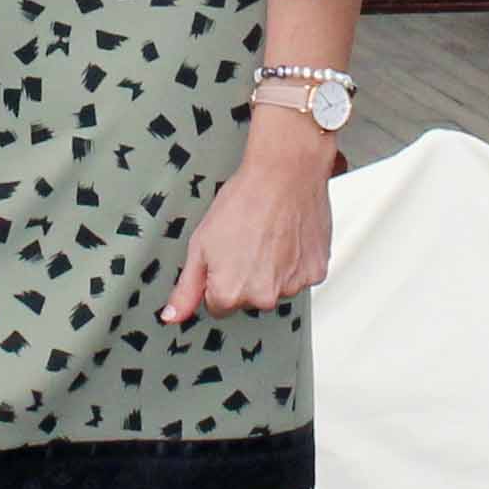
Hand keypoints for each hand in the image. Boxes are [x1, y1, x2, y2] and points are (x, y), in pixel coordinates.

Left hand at [167, 122, 332, 325]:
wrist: (286, 173)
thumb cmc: (245, 200)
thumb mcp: (201, 243)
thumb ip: (187, 287)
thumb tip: (171, 316)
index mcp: (231, 293)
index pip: (218, 306)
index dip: (218, 279)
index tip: (226, 255)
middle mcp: (263, 296)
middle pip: (249, 299)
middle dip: (246, 276)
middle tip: (247, 241)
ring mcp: (293, 286)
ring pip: (276, 287)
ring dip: (272, 269)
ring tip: (268, 235)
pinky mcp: (316, 273)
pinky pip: (300, 276)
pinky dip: (295, 261)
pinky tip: (288, 237)